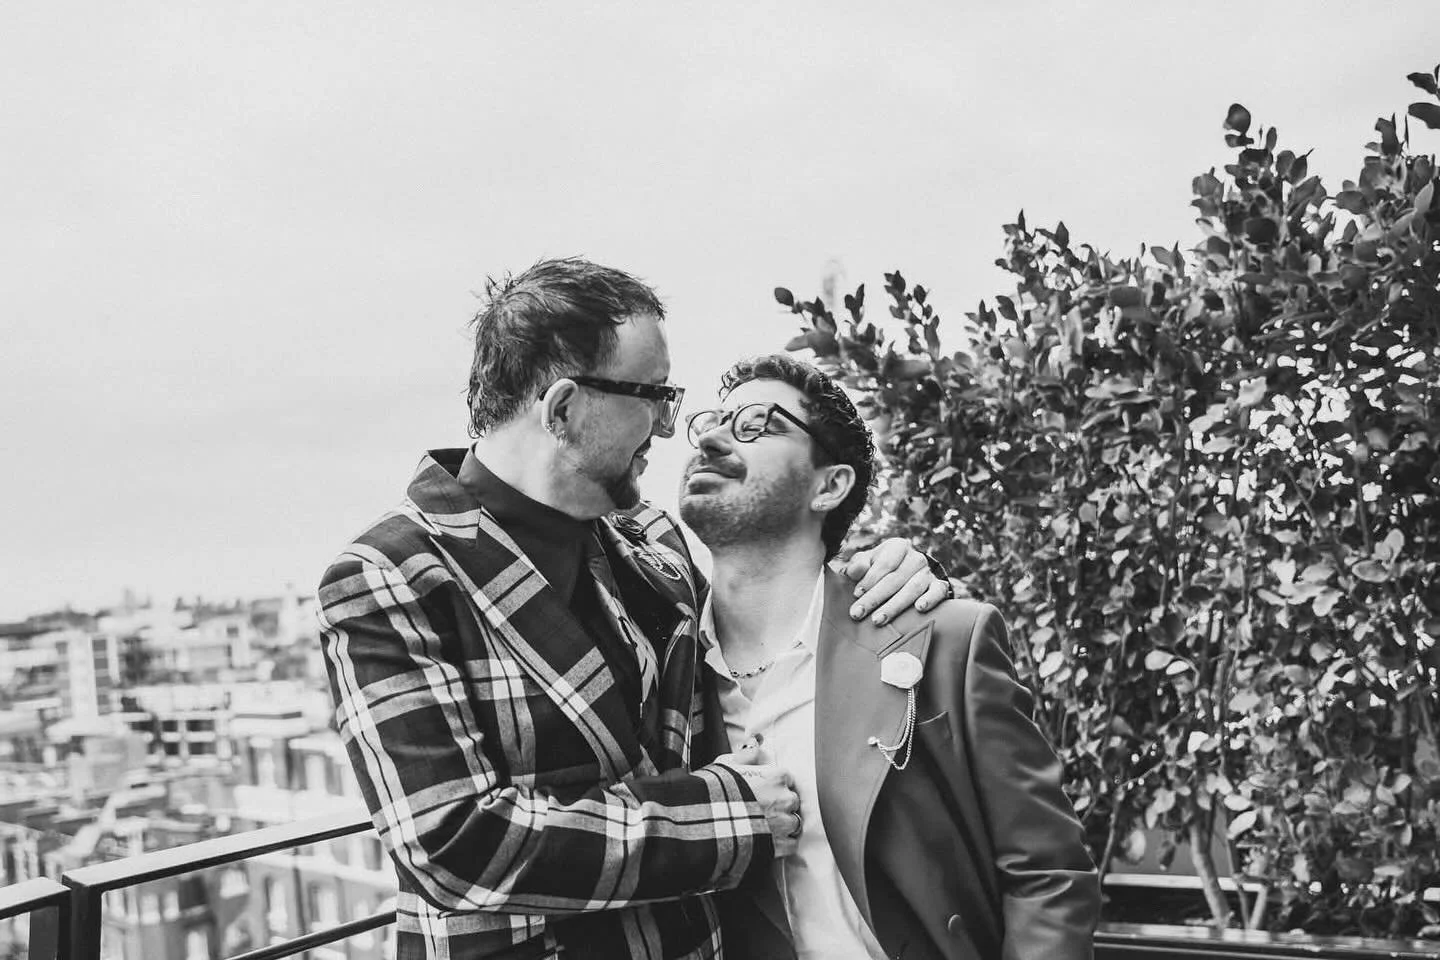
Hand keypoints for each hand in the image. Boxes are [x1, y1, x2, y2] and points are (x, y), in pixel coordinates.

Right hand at [712, 739, 802, 857]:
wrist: (708, 824)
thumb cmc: (716, 792)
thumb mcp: (727, 764)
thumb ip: (747, 754)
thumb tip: (756, 745)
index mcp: (776, 777)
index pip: (786, 779)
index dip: (775, 786)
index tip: (766, 791)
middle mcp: (785, 799)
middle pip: (792, 801)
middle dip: (780, 805)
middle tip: (763, 809)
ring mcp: (784, 824)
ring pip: (794, 823)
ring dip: (783, 825)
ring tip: (765, 827)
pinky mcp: (779, 846)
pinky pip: (791, 845)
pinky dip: (782, 844)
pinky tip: (768, 841)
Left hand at [843, 538, 953, 625]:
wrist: (905, 575)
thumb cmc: (878, 569)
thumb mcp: (866, 562)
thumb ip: (858, 564)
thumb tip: (857, 571)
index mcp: (897, 547)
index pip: (884, 564)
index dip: (869, 579)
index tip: (856, 594)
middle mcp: (916, 557)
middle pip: (895, 579)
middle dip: (874, 598)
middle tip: (858, 614)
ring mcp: (928, 572)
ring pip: (912, 589)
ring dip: (894, 606)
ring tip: (878, 619)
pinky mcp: (938, 586)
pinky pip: (938, 592)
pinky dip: (930, 599)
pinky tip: (920, 608)